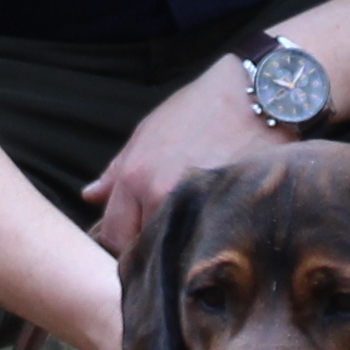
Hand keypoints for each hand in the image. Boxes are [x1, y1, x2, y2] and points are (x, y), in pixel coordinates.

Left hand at [84, 57, 269, 259]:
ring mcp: (197, 207)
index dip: (124, 238)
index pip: (114, 235)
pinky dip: (208, 243)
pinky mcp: (230, 213)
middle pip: (144, 249)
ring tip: (191, 233)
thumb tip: (90, 196)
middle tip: (166, 236)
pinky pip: (210, 244)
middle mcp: (161, 195)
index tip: (138, 233)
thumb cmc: (201, 108)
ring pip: (177, 251)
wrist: (259, 98)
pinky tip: (215, 231)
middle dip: (151, 247)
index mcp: (136, 177)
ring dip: (180, 247)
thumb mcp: (149, 130)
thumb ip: (117, 170)